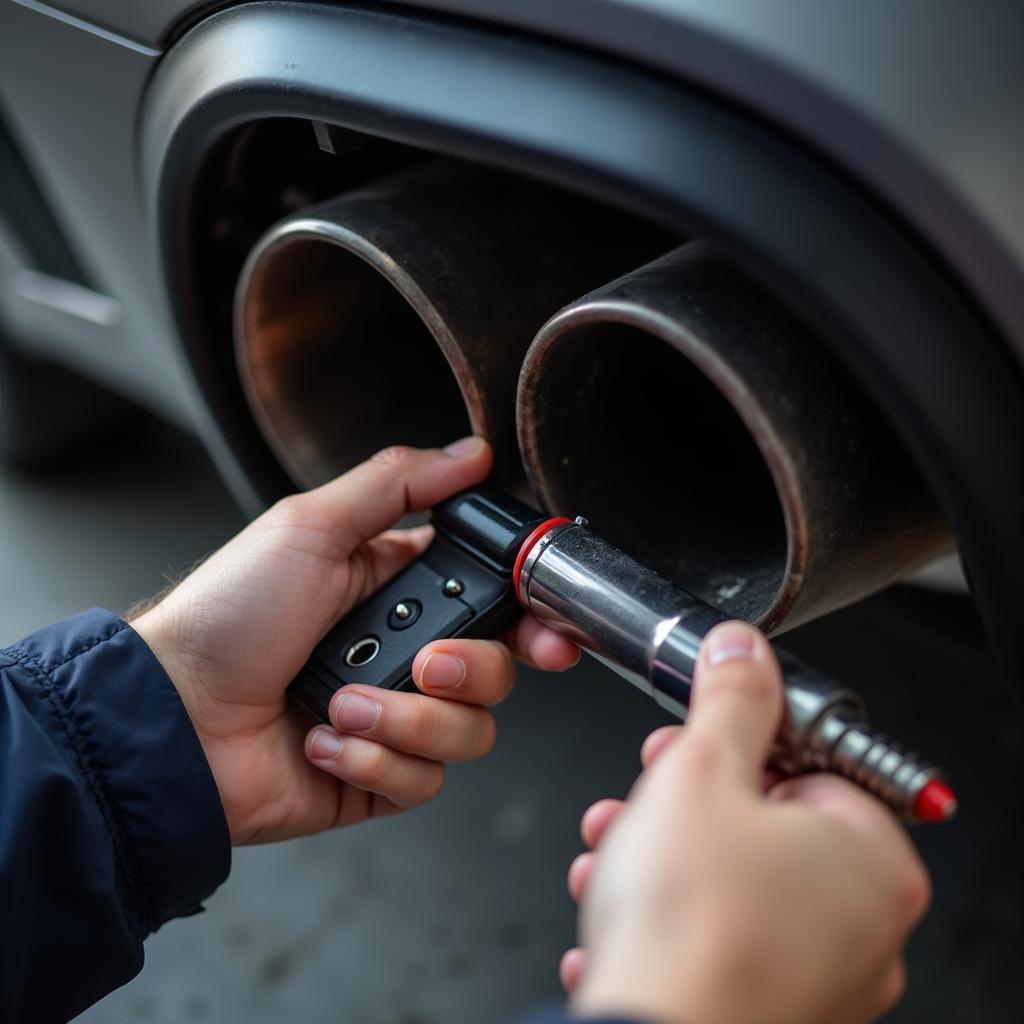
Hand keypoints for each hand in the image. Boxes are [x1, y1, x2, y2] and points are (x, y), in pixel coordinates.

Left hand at [132, 439, 577, 844]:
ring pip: (470, 731)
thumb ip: (397, 484)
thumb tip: (468, 453)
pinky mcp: (377, 776)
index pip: (493, 600)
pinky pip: (424, 780)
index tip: (546, 628)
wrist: (170, 718)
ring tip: (338, 701)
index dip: (531, 616)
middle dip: (469, 670)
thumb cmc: (227, 616)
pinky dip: (373, 759)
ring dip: (404, 718)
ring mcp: (393, 718)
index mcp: (396, 590)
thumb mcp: (310, 527)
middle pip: (497, 670)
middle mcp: (403, 655)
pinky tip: (322, 740)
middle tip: (425, 662)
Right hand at [563, 621, 930, 1023]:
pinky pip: (716, 947)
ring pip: (732, 888)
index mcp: (870, 859)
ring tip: (608, 857)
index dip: (732, 745)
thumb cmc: (689, 924)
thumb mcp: (700, 770)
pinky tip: (618, 919)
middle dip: (680, 805)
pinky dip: (668, 925)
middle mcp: (864, 927)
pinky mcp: (772, 1014)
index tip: (687, 747)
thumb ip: (730, 699)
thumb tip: (743, 650)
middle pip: (763, 827)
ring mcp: (821, 981)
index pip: (808, 765)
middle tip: (641, 797)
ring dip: (660, 861)